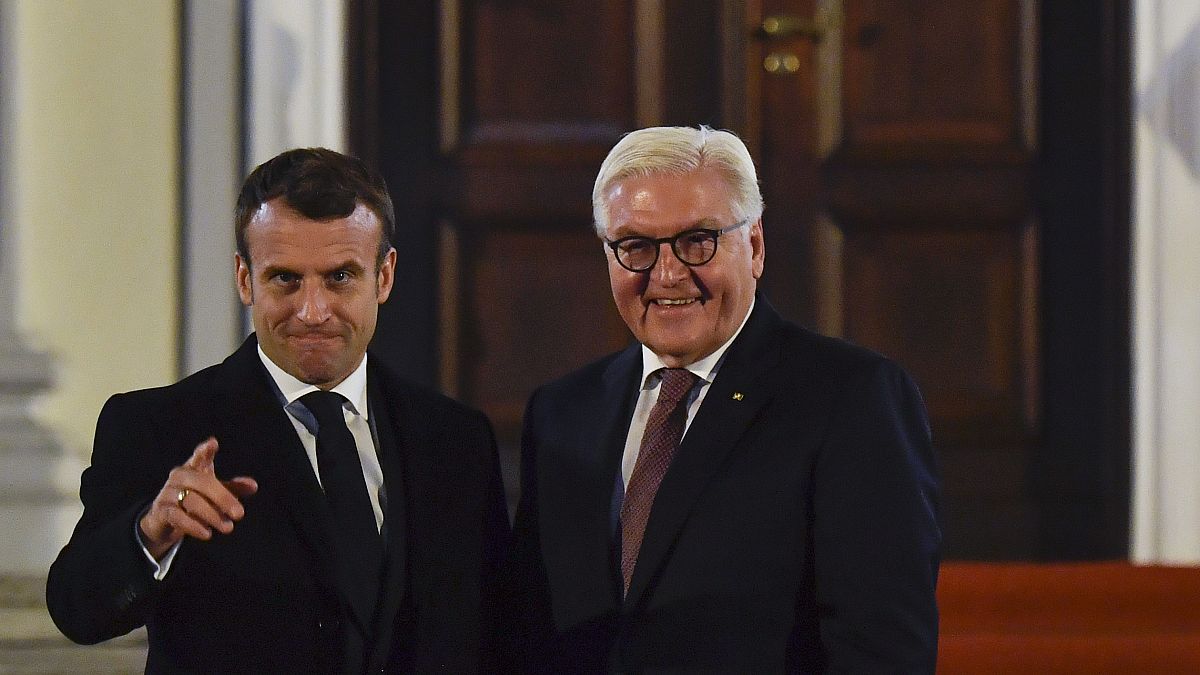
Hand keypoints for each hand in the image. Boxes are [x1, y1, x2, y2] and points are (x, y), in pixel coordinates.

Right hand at [138, 437, 257, 559]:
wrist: (164, 520)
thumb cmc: (194, 498)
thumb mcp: (214, 492)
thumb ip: (233, 488)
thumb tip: (254, 486)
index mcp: (193, 468)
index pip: (199, 456)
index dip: (204, 451)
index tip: (213, 444)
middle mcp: (179, 477)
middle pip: (202, 482)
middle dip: (223, 498)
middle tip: (240, 514)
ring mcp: (168, 493)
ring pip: (191, 501)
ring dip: (212, 515)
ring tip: (228, 527)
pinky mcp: (161, 511)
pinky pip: (177, 517)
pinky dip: (193, 526)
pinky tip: (207, 534)